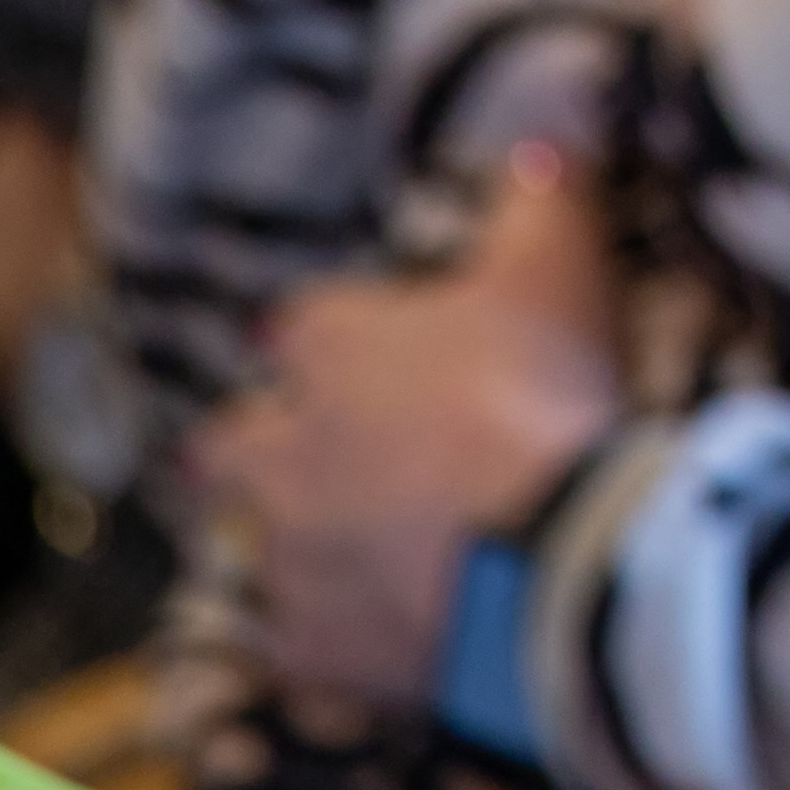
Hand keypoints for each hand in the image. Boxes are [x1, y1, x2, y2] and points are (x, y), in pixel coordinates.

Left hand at [191, 146, 625, 716]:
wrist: (552, 550)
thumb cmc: (546, 393)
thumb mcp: (561, 268)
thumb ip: (542, 203)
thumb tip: (547, 142)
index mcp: (330, 346)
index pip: (300, 330)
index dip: (335, 343)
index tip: (369, 356)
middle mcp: (282, 448)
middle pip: (229, 448)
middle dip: (247, 453)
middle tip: (304, 463)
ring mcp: (290, 553)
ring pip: (266, 552)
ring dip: (311, 549)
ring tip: (382, 558)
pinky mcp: (312, 646)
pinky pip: (313, 646)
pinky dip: (351, 639)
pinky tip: (404, 633)